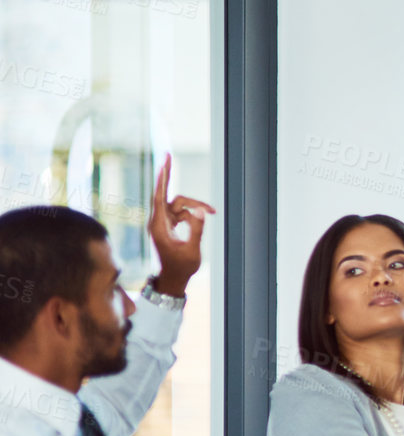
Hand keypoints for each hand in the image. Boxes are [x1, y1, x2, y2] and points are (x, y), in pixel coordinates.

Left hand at [147, 155, 215, 297]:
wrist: (173, 279)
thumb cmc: (181, 267)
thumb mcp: (192, 250)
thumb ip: (196, 229)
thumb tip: (201, 211)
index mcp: (159, 226)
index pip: (160, 196)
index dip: (163, 177)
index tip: (166, 159)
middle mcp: (158, 221)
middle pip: (171, 198)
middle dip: (181, 187)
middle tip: (171, 156)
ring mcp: (163, 223)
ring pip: (180, 205)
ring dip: (196, 207)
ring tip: (213, 213)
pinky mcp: (169, 225)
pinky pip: (183, 213)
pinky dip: (194, 214)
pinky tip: (204, 217)